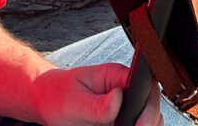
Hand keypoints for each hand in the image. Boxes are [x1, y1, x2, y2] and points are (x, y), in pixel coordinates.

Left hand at [32, 63, 164, 125]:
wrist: (46, 104)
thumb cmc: (56, 94)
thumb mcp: (73, 101)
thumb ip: (96, 104)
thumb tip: (117, 98)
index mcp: (116, 77)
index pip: (145, 86)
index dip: (148, 106)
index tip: (141, 123)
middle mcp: (123, 91)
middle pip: (152, 107)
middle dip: (148, 122)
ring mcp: (123, 108)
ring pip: (147, 121)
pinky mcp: (118, 122)